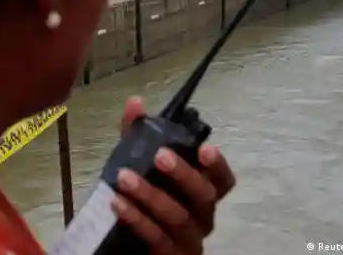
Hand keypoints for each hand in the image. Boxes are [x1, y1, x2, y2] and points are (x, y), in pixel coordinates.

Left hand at [110, 97, 235, 253]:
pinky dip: (137, 219)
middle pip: (204, 195)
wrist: (126, 242)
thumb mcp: (140, 163)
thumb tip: (134, 102)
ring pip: (177, 217)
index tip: (205, 148)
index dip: (218, 164)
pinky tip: (118, 203)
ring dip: (150, 195)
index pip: (223, 179)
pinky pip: (156, 239)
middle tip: (159, 155)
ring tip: (124, 177)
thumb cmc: (144, 196)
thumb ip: (138, 134)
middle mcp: (203, 215)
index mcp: (203, 191)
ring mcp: (188, 240)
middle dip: (182, 174)